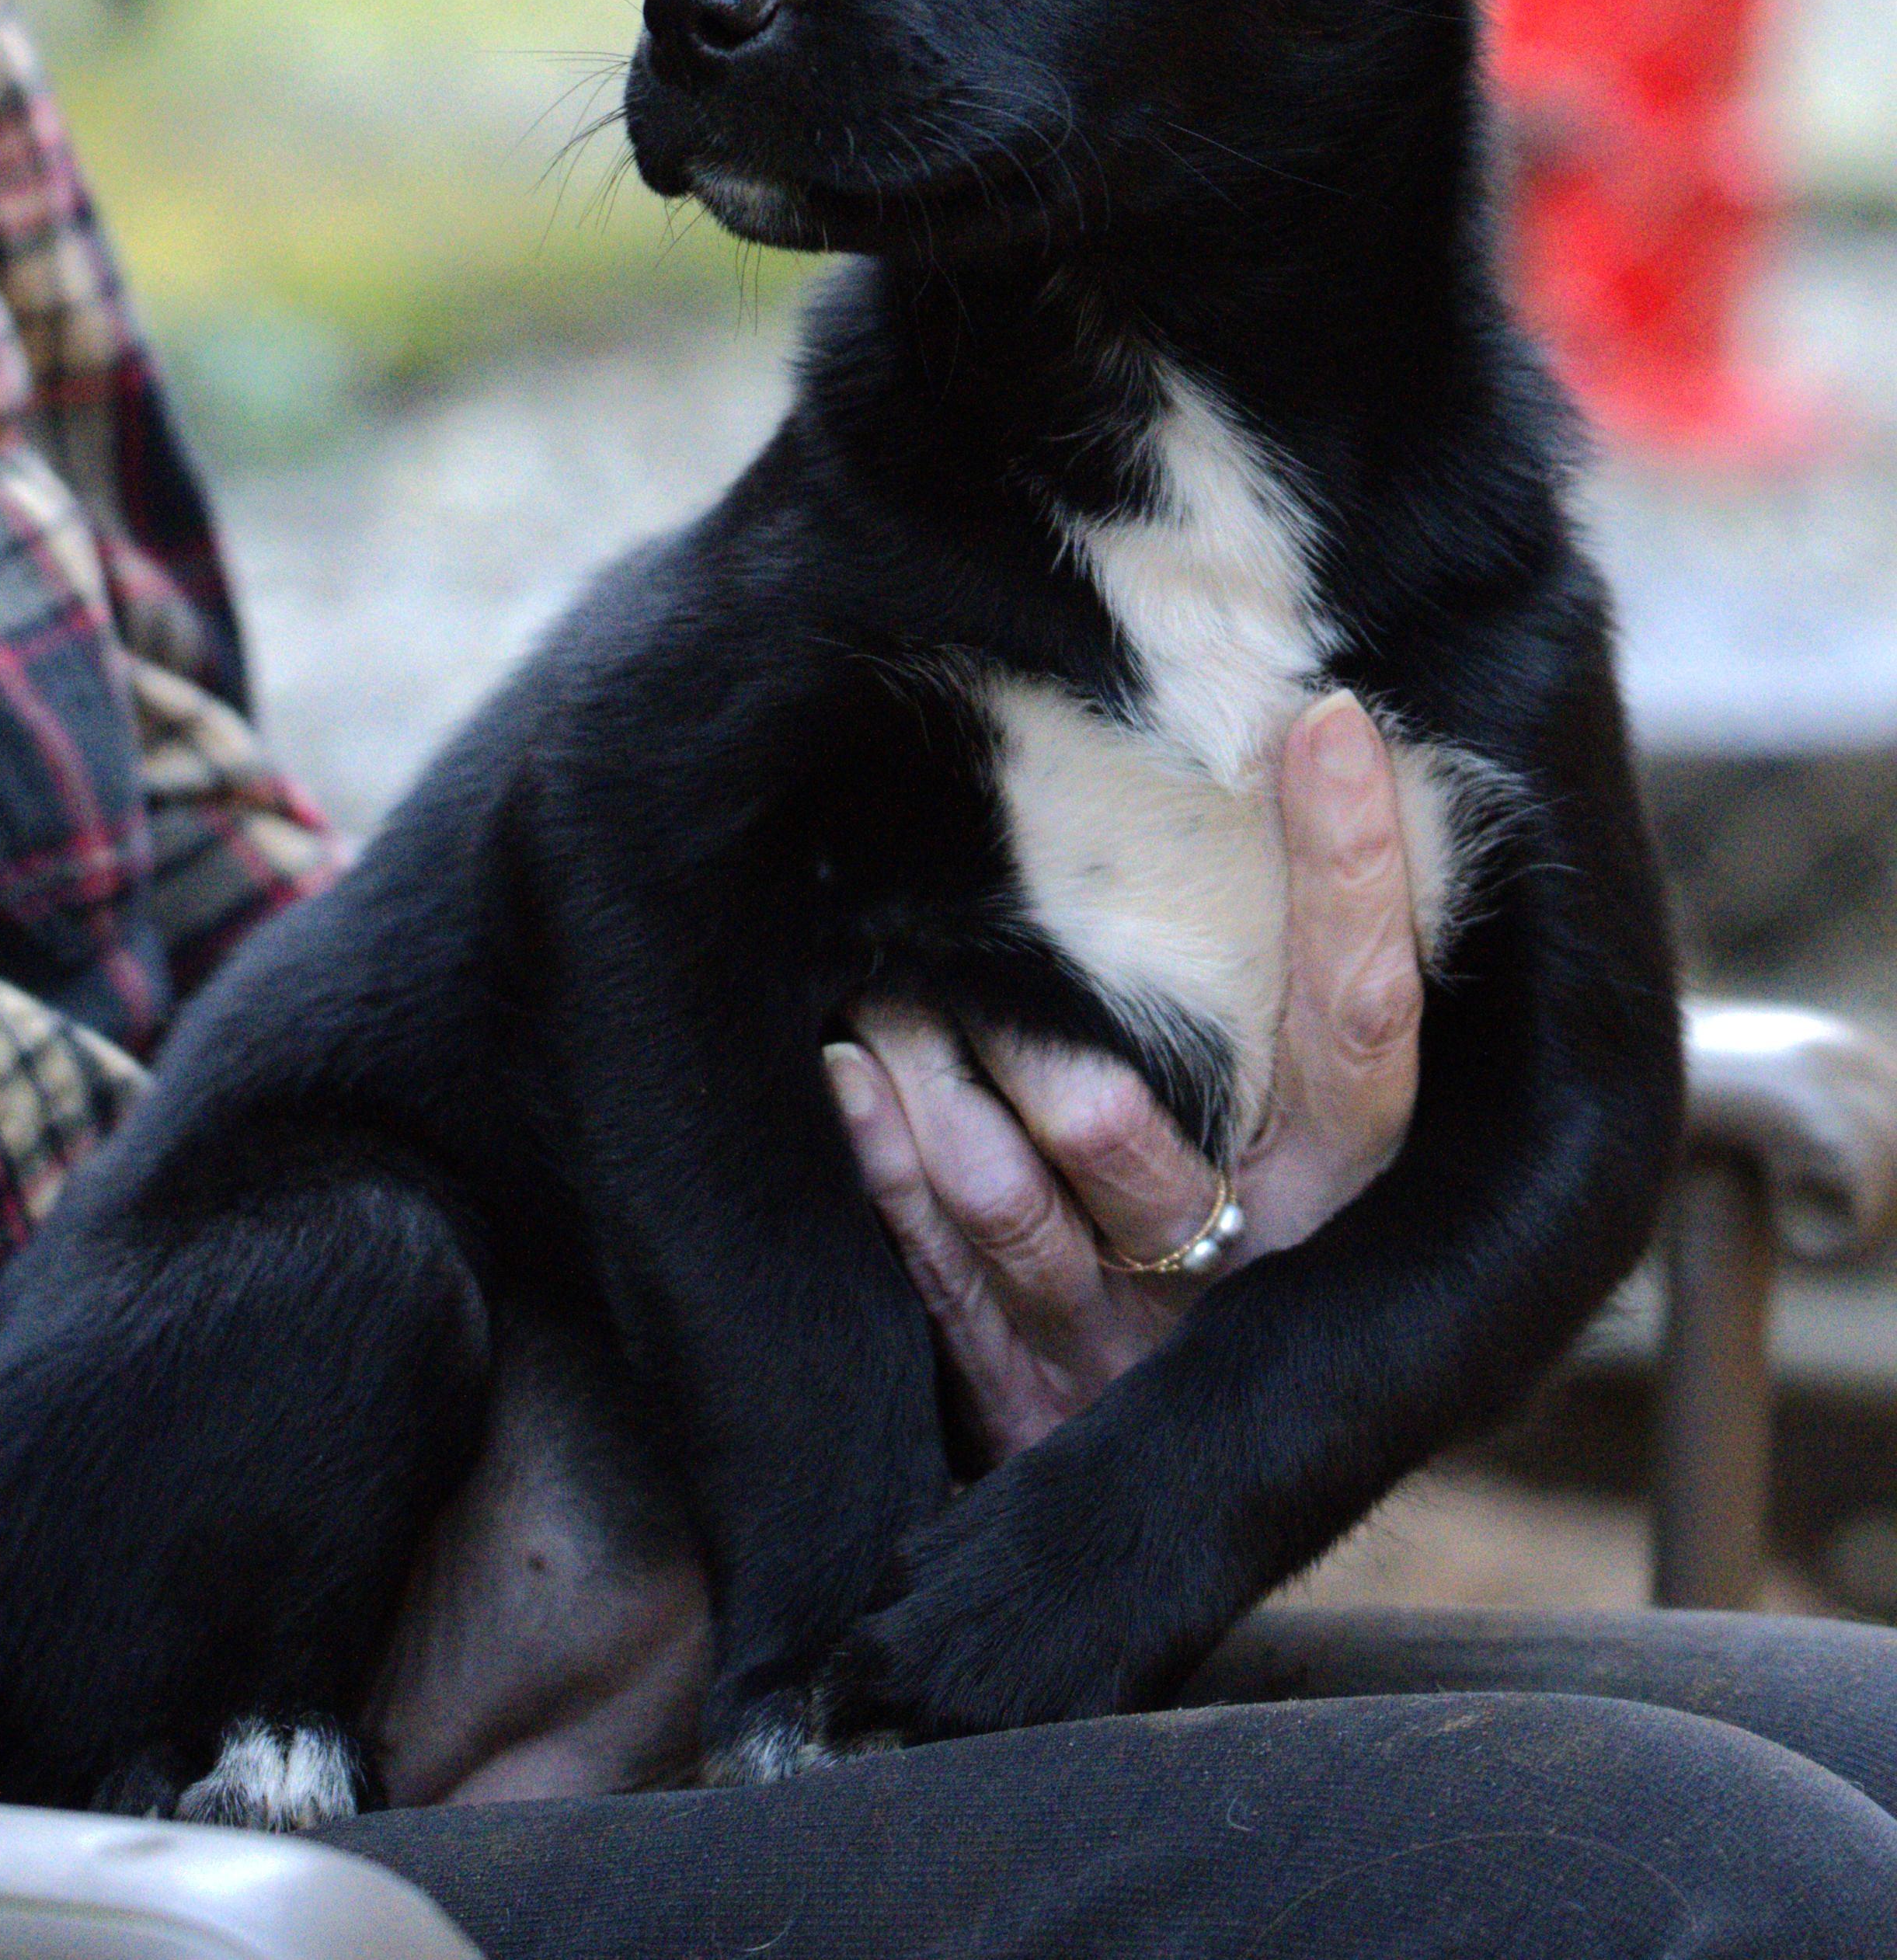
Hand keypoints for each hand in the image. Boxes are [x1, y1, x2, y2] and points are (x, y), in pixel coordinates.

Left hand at [823, 689, 1421, 1466]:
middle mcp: (1244, 1265)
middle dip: (1032, 1032)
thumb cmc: (1231, 1223)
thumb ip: (1291, 998)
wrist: (1165, 1488)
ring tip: (878, 982)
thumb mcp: (1292, 1125)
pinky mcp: (1021, 1388)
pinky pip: (934, 1257)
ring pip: (1006, 1193)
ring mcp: (1122, 1337)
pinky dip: (885, 1152)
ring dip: (930, 1076)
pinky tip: (848, 1069)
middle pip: (1131, 1129)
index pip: (1362, 1026)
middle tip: (971, 926)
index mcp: (1337, 1190)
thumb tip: (1315, 756)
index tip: (1324, 722)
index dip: (1355, 878)